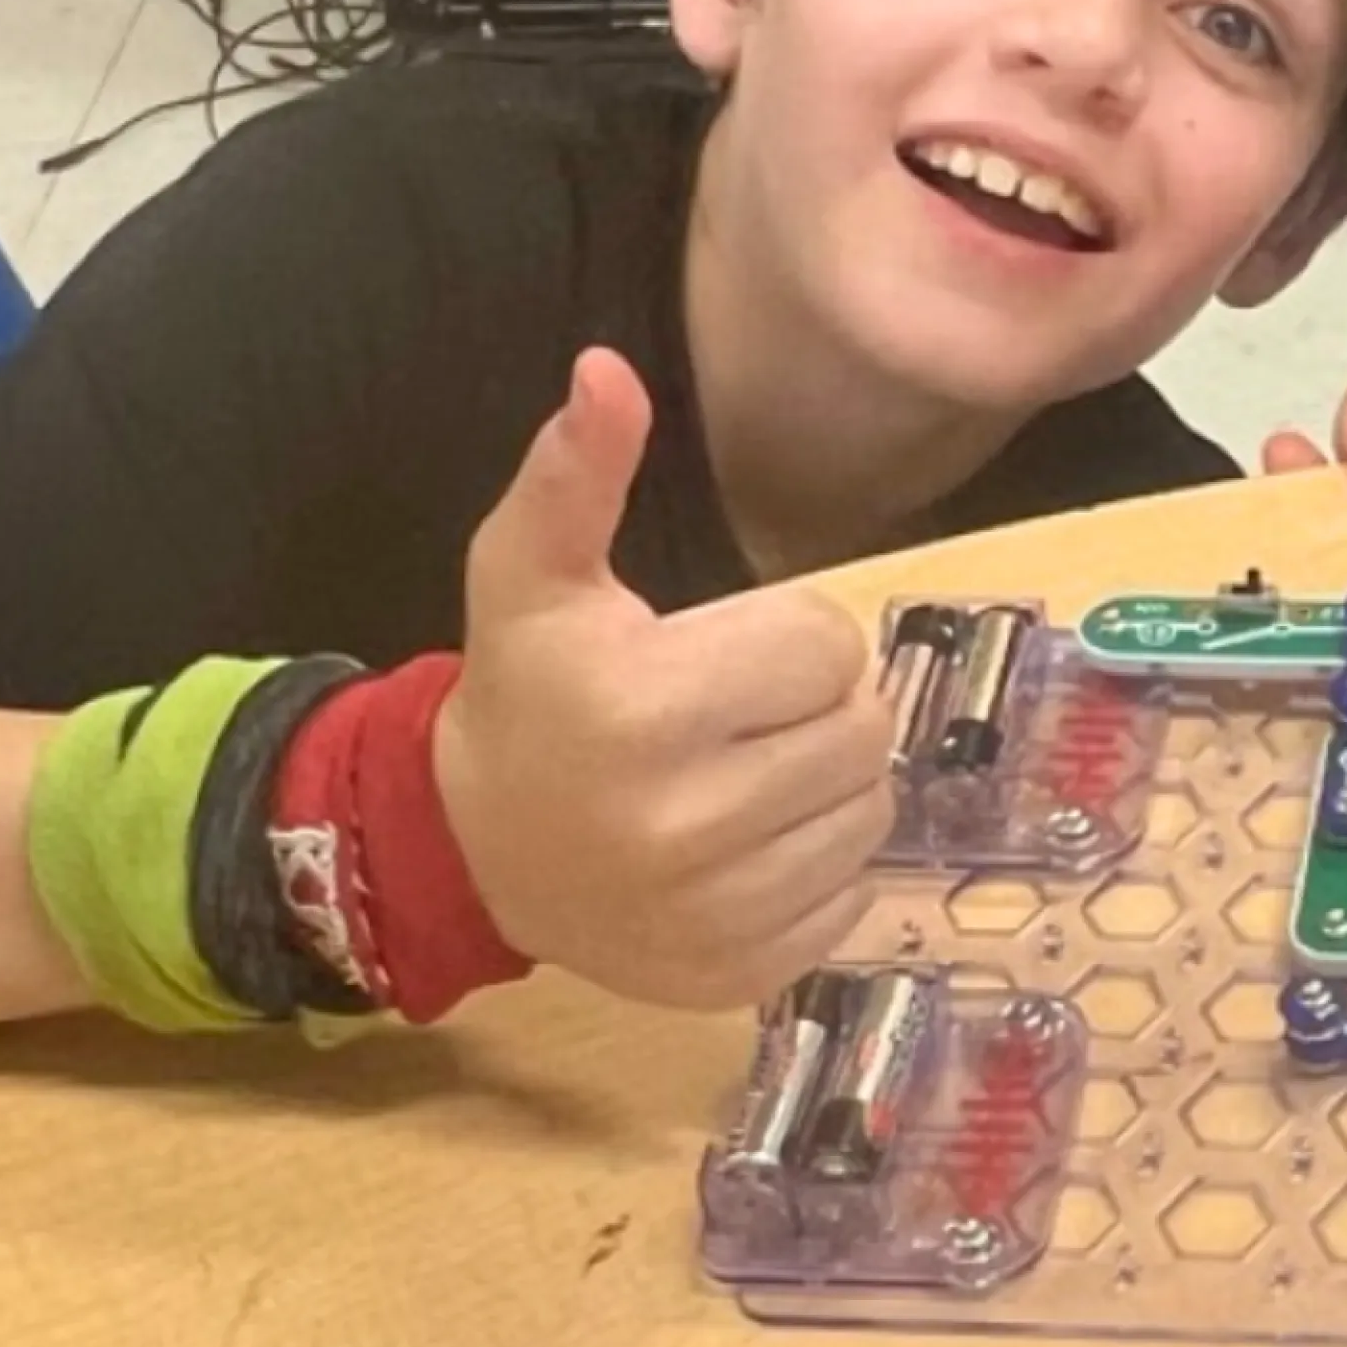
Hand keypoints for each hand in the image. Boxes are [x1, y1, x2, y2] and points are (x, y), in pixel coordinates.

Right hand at [433, 350, 895, 1008]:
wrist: (473, 847)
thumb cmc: (526, 692)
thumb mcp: (531, 574)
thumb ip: (575, 474)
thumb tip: (608, 371)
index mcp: (641, 708)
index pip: (829, 645)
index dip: (793, 636)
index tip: (729, 652)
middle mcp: (681, 822)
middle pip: (865, 730)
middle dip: (823, 707)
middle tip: (752, 712)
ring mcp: (712, 913)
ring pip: (873, 812)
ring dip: (835, 783)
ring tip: (757, 771)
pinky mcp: (738, 975)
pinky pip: (855, 899)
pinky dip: (824, 865)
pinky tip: (754, 843)